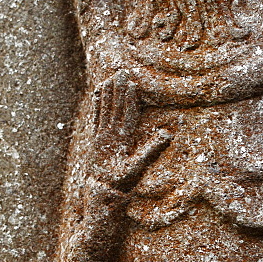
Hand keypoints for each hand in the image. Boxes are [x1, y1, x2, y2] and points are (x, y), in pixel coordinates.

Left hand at [87, 72, 170, 191]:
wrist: (99, 190)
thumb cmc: (121, 181)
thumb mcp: (137, 167)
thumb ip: (151, 150)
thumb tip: (167, 134)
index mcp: (121, 139)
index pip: (127, 114)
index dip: (129, 98)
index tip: (132, 83)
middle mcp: (109, 134)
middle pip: (115, 107)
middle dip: (118, 89)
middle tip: (121, 71)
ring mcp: (101, 135)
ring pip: (104, 109)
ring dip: (107, 92)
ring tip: (109, 77)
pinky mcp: (95, 138)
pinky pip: (96, 116)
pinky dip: (97, 103)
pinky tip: (97, 93)